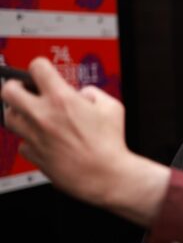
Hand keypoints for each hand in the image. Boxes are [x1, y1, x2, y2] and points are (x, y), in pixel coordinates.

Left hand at [1, 58, 168, 224]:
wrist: (106, 175)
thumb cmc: (111, 144)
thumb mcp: (112, 107)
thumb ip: (93, 93)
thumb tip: (82, 94)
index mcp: (62, 99)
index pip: (37, 67)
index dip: (41, 67)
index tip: (44, 72)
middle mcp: (42, 115)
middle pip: (8, 91)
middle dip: (16, 87)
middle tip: (27, 91)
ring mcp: (35, 136)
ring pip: (9, 117)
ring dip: (20, 113)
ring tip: (35, 116)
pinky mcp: (34, 155)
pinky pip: (22, 143)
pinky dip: (31, 140)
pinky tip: (45, 140)